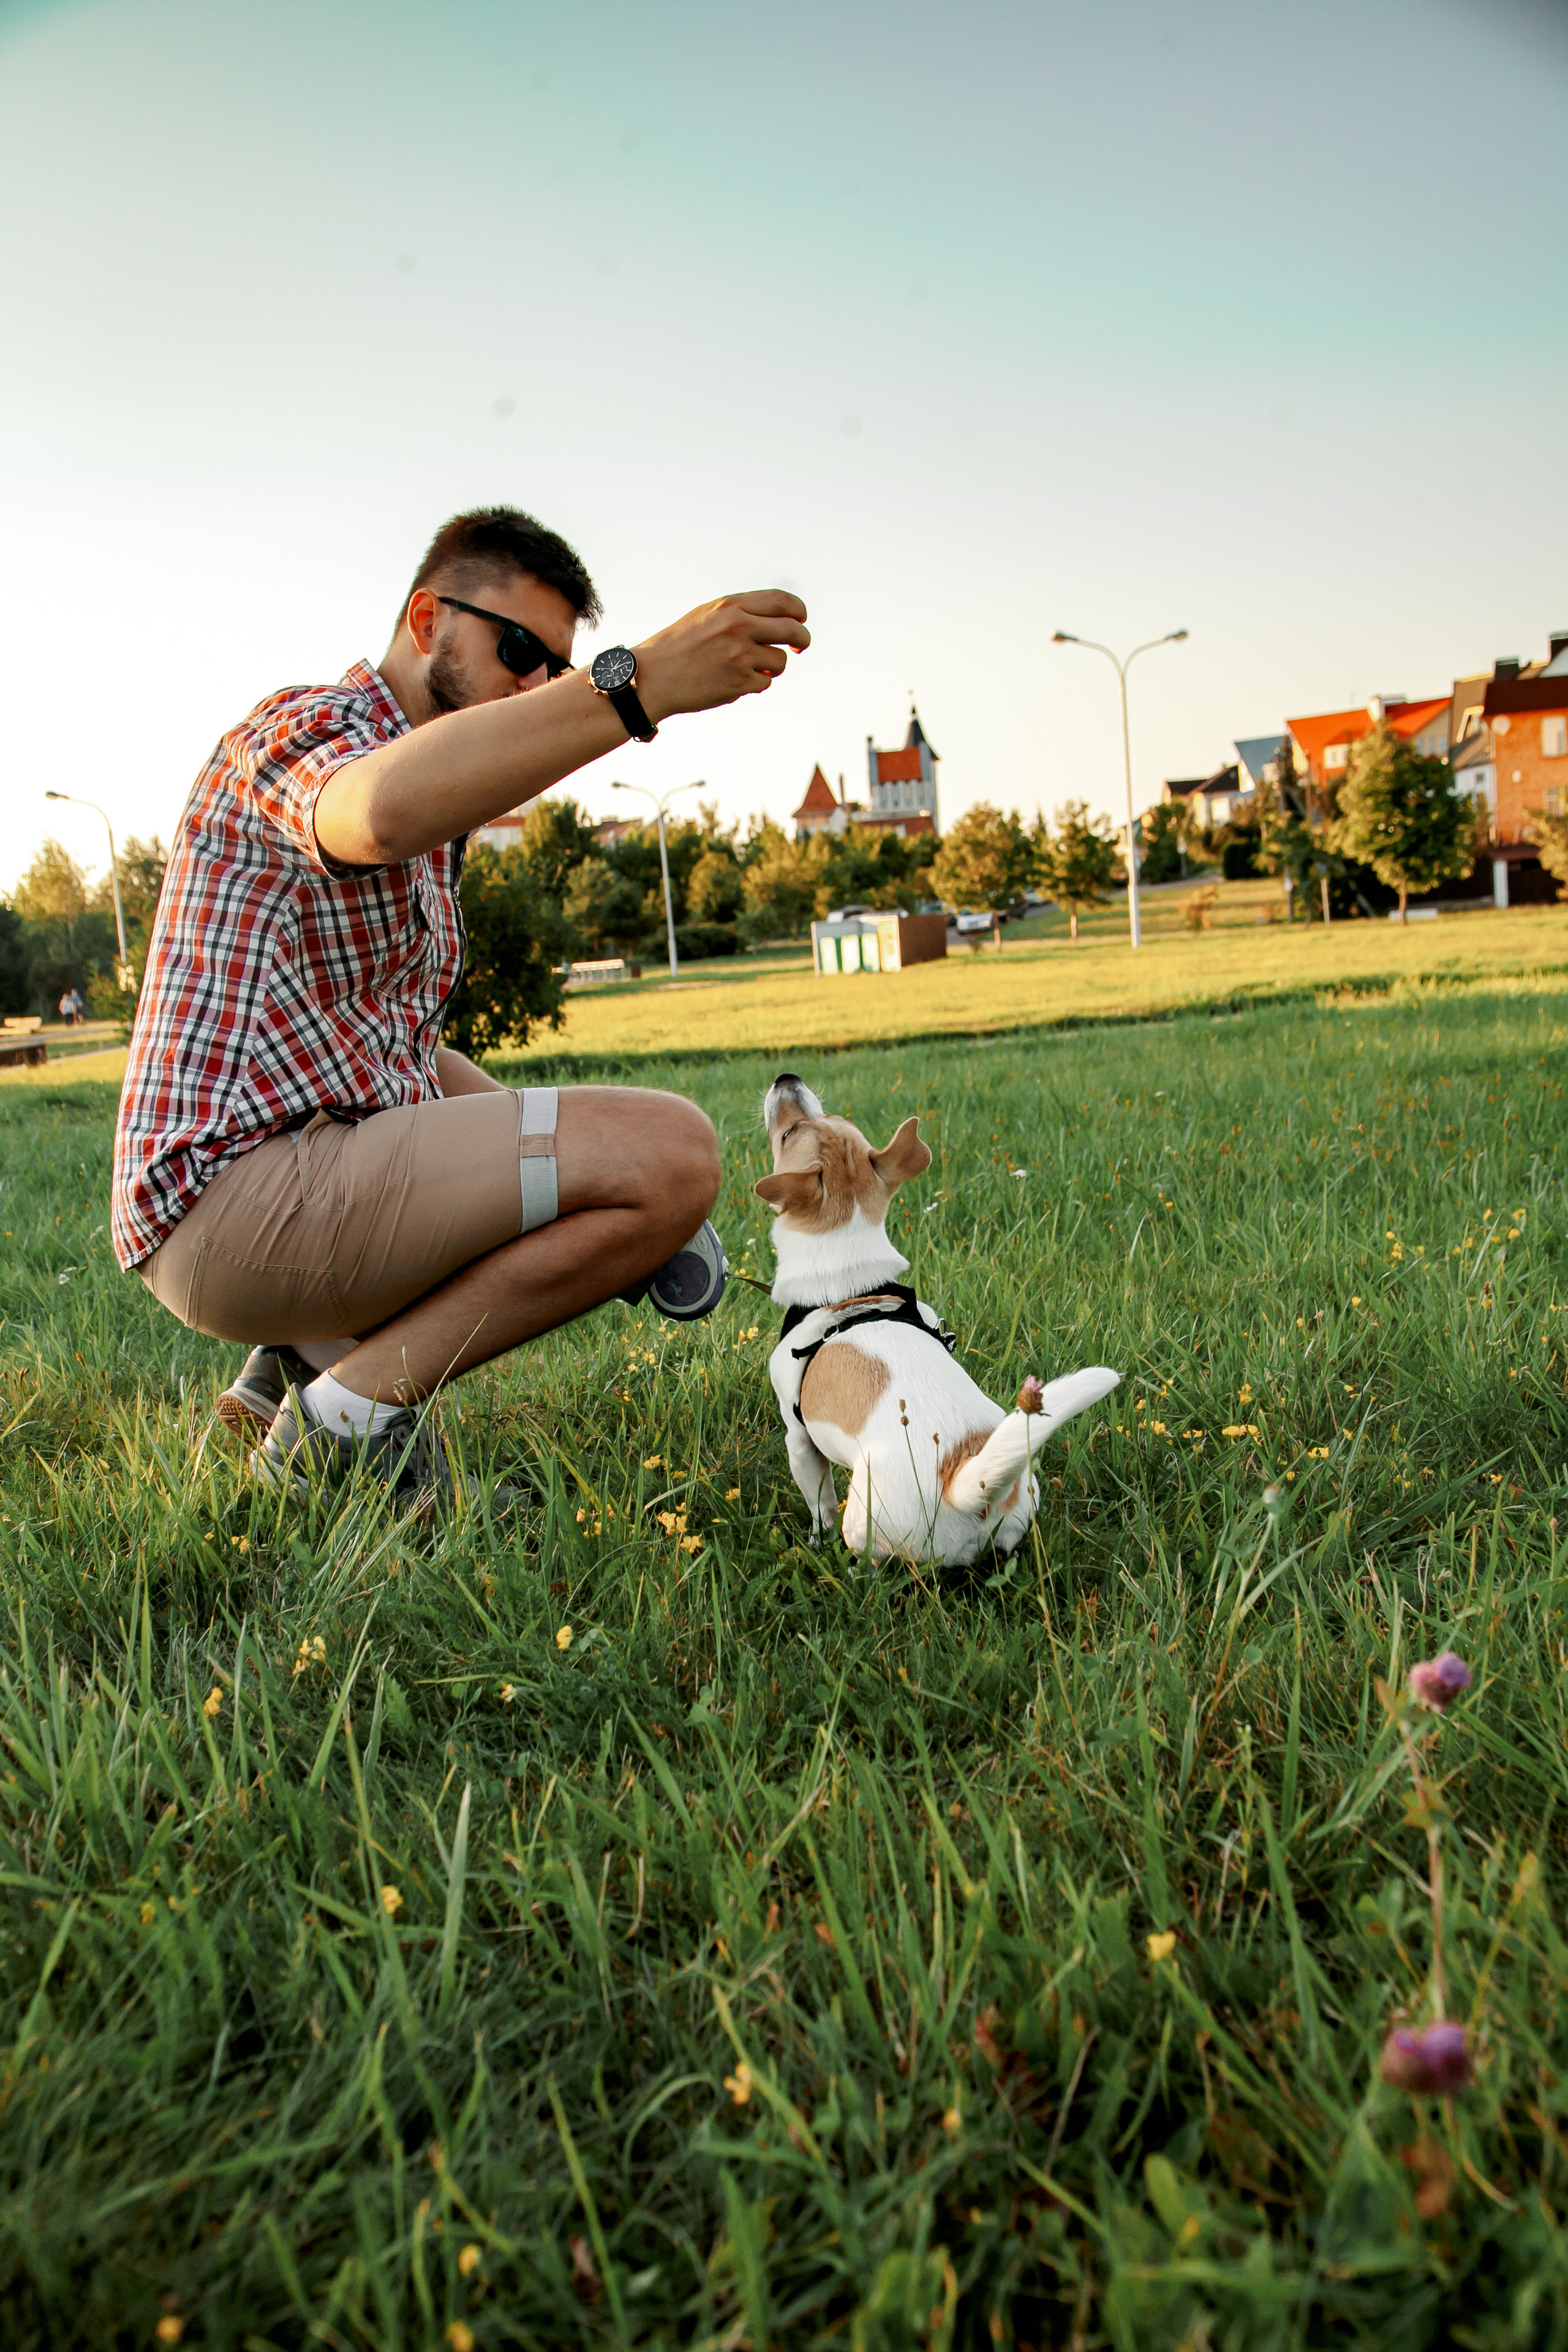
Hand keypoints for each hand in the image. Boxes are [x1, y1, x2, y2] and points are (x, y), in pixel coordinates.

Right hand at [633, 591, 808, 722]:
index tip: (800, 619)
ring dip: (771, 666)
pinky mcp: (740, 681)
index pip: (781, 601)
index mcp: (731, 606)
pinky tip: (732, 681)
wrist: (653, 677)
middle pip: (792, 629)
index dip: (798, 610)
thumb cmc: (679, 646)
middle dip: (802, 639)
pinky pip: (765, 683)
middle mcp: (739, 627)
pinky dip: (755, 684)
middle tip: (799, 646)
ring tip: (747, 667)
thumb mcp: (708, 616)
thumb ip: (741, 613)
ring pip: (780, 661)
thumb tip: (778, 620)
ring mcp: (741, 655)